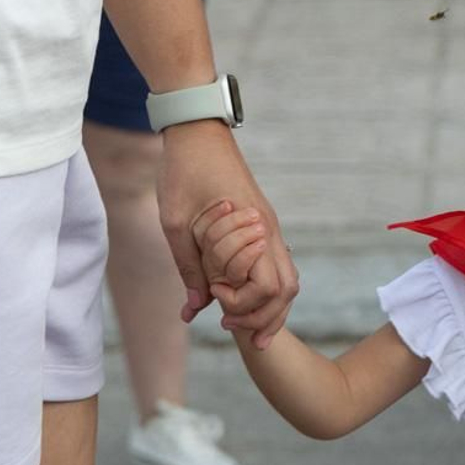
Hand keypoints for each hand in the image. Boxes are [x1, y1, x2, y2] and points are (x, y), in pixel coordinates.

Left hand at [157, 121, 297, 347]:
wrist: (198, 134)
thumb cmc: (182, 172)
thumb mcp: (175, 223)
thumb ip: (189, 268)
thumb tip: (196, 309)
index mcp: (253, 227)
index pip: (267, 285)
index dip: (243, 301)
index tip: (213, 295)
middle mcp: (269, 230)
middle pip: (288, 288)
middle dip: (266, 317)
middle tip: (236, 331)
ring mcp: (270, 228)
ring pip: (288, 279)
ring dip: (271, 307)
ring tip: (248, 328)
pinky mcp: (264, 225)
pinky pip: (278, 265)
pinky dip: (267, 290)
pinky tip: (247, 300)